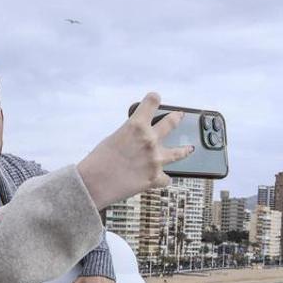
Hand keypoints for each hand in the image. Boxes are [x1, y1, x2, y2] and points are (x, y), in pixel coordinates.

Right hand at [76, 92, 193, 208]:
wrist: (93, 184)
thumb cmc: (97, 162)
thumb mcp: (113, 138)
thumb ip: (131, 135)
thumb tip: (139, 140)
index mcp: (136, 125)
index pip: (151, 102)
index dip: (153, 99)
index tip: (155, 98)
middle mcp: (150, 140)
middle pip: (171, 123)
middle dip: (176, 118)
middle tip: (179, 116)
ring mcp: (155, 160)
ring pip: (179, 153)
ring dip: (185, 150)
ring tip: (189, 149)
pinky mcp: (155, 178)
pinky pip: (166, 178)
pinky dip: (162, 178)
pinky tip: (160, 179)